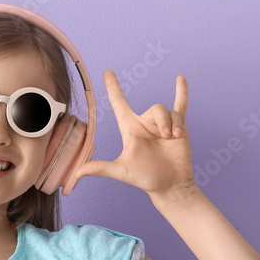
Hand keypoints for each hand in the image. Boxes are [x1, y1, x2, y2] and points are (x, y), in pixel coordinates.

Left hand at [73, 71, 196, 199]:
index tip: (107, 72)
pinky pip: (181, 106)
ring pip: (168, 111)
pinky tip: (181, 79)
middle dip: (162, 120)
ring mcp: (164, 125)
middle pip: (154, 108)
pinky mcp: (180, 128)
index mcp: (130, 129)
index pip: (119, 103)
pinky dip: (182, 93)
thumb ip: (100, 168)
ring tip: (173, 138)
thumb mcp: (122, 171)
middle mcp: (146, 124)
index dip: (113, 87)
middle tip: (165, 137)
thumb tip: (76, 173)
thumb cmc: (146, 179)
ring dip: (173, 123)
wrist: (171, 186)